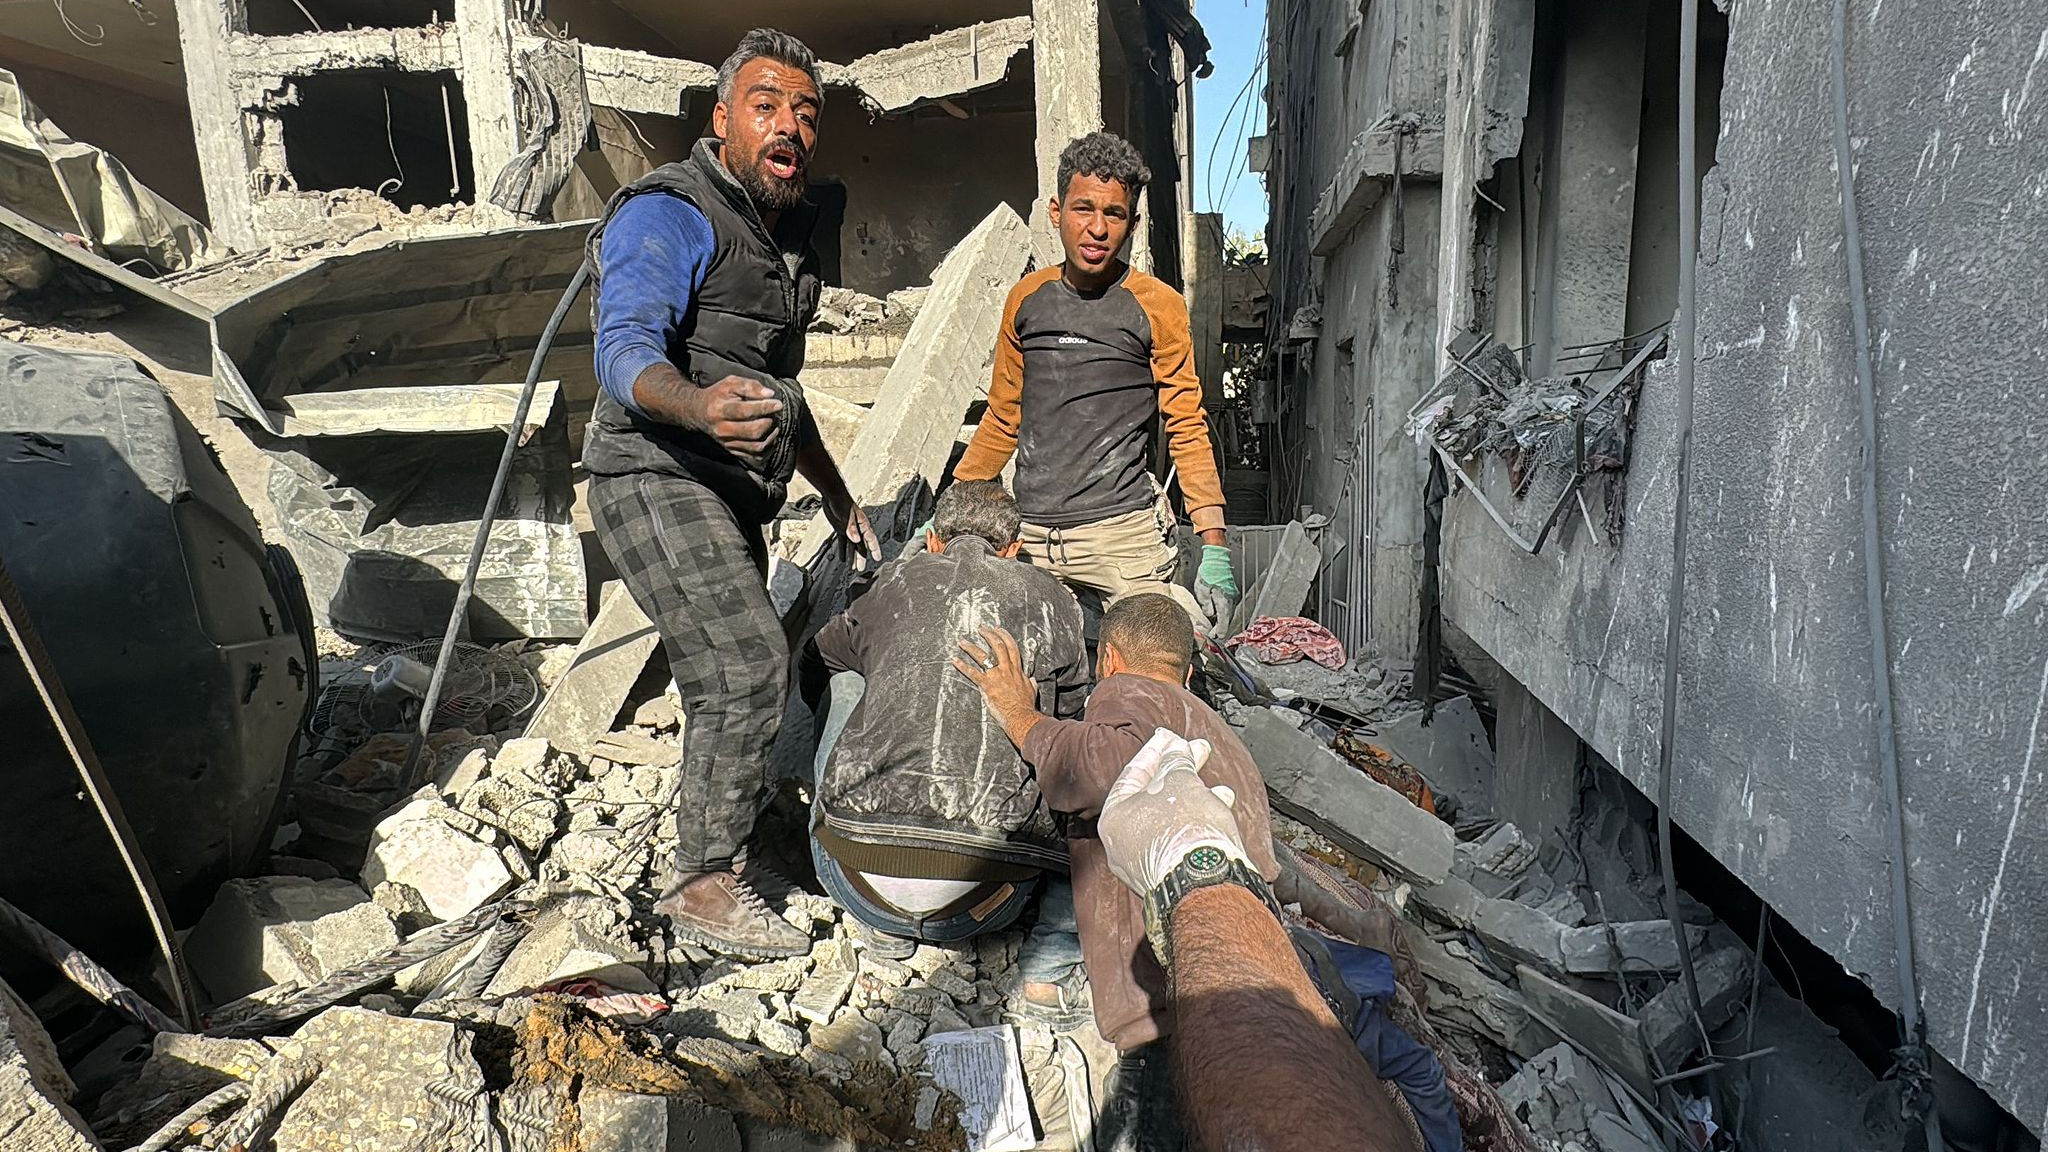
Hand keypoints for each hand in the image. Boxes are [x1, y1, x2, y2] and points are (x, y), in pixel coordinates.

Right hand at [685, 375, 783, 460]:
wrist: (699, 413)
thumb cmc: (719, 395)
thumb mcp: (731, 383)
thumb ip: (750, 385)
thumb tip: (770, 394)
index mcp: (720, 410)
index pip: (745, 411)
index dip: (765, 408)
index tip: (778, 404)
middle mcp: (722, 429)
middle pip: (753, 431)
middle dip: (769, 422)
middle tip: (774, 414)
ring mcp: (727, 443)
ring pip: (756, 446)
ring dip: (771, 435)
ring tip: (773, 424)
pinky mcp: (733, 451)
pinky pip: (756, 456)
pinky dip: (768, 447)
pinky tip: (769, 435)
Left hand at [824, 496, 879, 569]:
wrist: (832, 494)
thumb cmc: (842, 502)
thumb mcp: (847, 515)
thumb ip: (851, 528)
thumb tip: (856, 540)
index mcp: (862, 524)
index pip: (870, 539)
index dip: (874, 549)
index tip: (877, 557)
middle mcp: (857, 529)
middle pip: (861, 545)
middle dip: (861, 557)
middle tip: (861, 568)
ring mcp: (848, 529)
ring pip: (852, 546)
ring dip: (852, 556)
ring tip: (852, 567)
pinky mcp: (840, 529)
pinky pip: (843, 542)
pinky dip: (843, 550)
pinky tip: (842, 558)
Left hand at [951, 625, 1041, 745]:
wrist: (1021, 715)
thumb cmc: (1025, 706)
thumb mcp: (1032, 690)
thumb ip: (1030, 683)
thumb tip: (1031, 680)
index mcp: (1016, 670)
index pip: (1011, 647)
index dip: (1004, 636)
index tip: (998, 629)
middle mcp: (1006, 669)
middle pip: (997, 646)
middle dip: (988, 635)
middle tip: (980, 628)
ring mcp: (996, 676)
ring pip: (983, 656)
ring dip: (971, 647)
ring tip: (963, 642)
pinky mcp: (987, 685)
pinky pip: (972, 673)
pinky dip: (962, 666)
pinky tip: (955, 660)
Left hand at [1099, 728, 1254, 895]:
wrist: (1206, 883)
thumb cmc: (1183, 833)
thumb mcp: (1180, 780)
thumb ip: (1176, 761)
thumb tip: (1176, 750)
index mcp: (1114, 819)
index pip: (1132, 775)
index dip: (1155, 752)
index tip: (1171, 739)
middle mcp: (1124, 846)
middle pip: (1151, 799)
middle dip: (1178, 773)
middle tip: (1196, 753)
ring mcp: (1147, 866)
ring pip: (1170, 822)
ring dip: (1193, 799)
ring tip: (1216, 787)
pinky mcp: (1171, 878)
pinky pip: (1181, 841)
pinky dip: (1197, 824)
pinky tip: (1218, 813)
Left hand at [1194, 544, 1237, 629]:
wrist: (1217, 559)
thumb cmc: (1209, 572)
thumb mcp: (1202, 590)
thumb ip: (1206, 604)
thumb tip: (1209, 613)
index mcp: (1224, 601)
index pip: (1223, 621)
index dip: (1219, 631)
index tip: (1214, 636)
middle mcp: (1230, 600)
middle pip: (1227, 619)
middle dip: (1220, 628)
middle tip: (1213, 635)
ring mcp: (1232, 595)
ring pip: (1228, 613)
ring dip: (1222, 621)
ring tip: (1214, 627)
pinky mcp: (1230, 592)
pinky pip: (1227, 606)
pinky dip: (1223, 613)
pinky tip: (1216, 615)